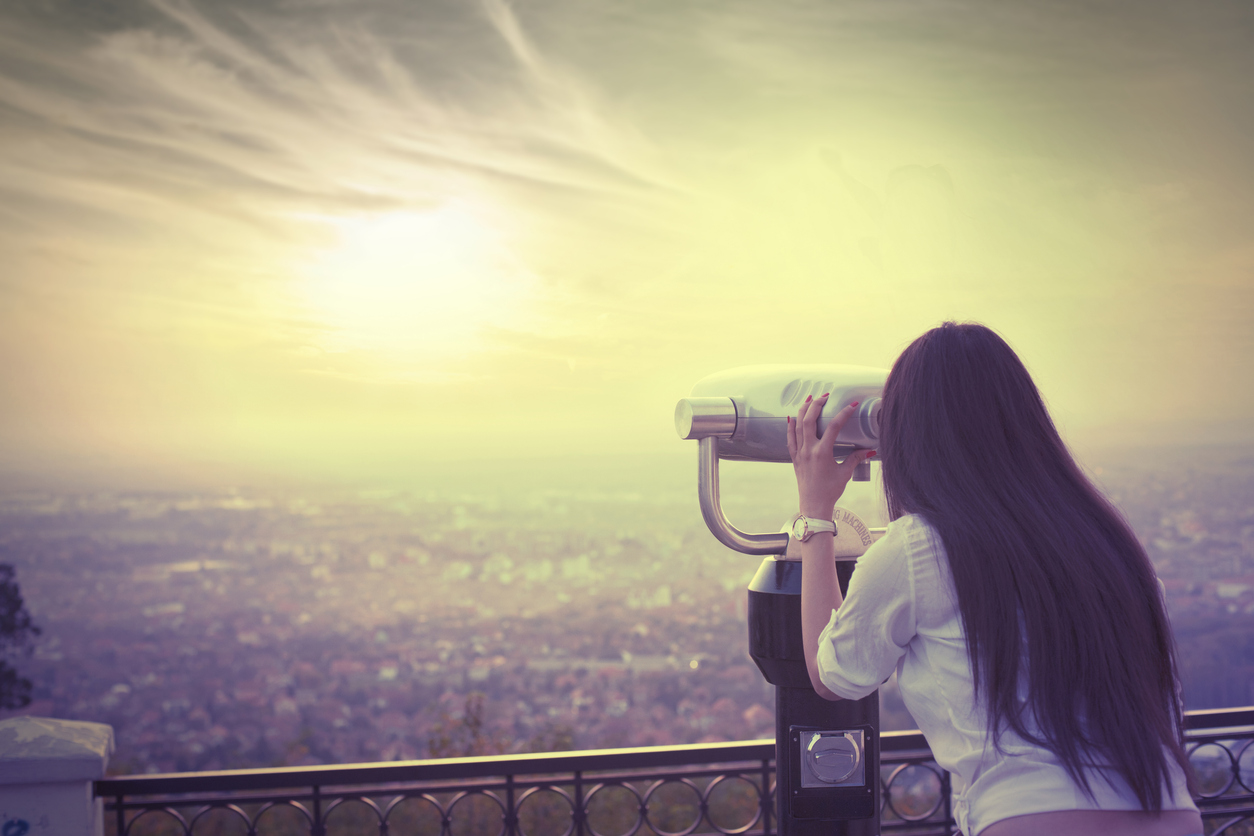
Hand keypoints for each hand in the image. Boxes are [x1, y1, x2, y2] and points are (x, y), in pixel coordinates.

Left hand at [786, 394, 875, 518]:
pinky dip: (790, 426)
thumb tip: (871, 449)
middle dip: (817, 405)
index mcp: (822, 453)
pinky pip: (790, 438)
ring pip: (797, 426)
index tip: (852, 405)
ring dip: (803, 410)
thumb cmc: (830, 491)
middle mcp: (809, 450)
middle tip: (825, 396)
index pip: (834, 427)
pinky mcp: (794, 458)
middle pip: (809, 420)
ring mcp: (799, 453)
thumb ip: (856, 458)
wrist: (814, 505)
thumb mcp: (845, 473)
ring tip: (809, 399)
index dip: (844, 414)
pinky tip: (792, 417)